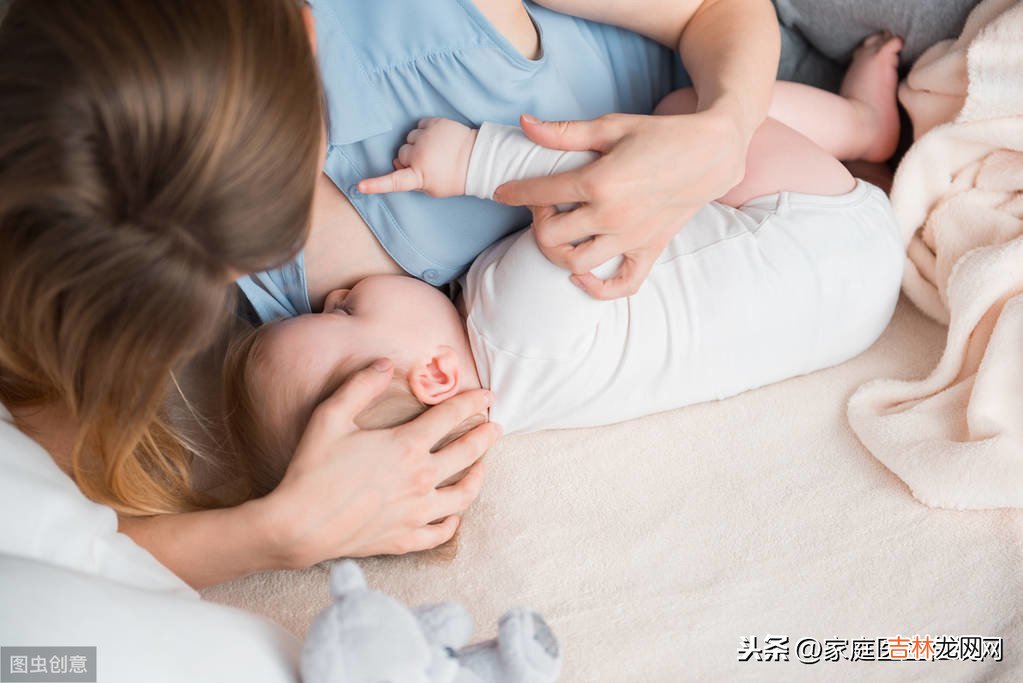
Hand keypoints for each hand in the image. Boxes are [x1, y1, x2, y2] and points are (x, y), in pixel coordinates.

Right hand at [253, 359, 500, 566]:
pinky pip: (441, 532)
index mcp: (406, 445)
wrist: (298, 525)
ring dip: (478, 477)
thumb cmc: (312, 469)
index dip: (473, 401)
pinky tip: (455, 515)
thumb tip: (384, 362)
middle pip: (467, 453)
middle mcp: (420, 478)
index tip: (488, 395)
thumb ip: (360, 386)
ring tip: (483, 466)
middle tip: (495, 428)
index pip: (451, 416)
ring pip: (463, 495)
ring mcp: (416, 512)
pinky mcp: (406, 538)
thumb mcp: (330, 416)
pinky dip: (453, 522)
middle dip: (486, 437)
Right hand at [359, 118, 478, 197]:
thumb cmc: (454, 178)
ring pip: (409, 138)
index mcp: (419, 176)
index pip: (394, 182)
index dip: (376, 184)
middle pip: (400, 154)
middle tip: (426, 164)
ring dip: (417, 144)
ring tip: (434, 150)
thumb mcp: (433, 189)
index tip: (360, 186)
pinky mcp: (435, 123)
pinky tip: (436, 139)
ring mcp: (427, 137)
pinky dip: (425, 131)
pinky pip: (419, 125)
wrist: (477, 159)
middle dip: (408, 159)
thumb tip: (398, 165)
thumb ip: (413, 180)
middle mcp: (420, 155)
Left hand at [493, 110, 748, 298]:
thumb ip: (564, 133)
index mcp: (598, 182)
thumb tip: (524, 124)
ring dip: (559, 253)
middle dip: (538, 222)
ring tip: (562, 233)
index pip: (540, 194)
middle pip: (550, 236)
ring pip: (576, 264)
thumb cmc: (660, 135)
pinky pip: (621, 284)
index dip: (514, 193)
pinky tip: (581, 276)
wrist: (711, 153)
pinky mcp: (649, 250)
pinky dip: (597, 289)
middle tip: (545, 206)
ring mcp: (630, 238)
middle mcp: (611, 216)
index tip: (504, 192)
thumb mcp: (611, 126)